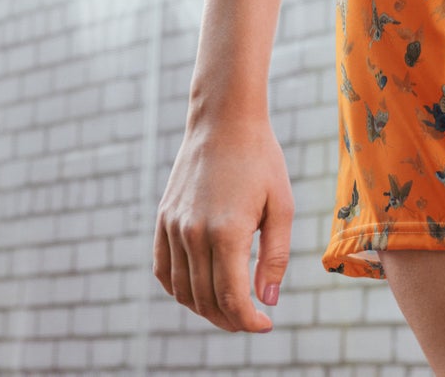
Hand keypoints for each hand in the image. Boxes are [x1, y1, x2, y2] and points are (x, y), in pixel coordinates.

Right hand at [153, 113, 292, 332]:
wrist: (224, 119)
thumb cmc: (260, 159)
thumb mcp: (281, 205)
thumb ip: (275, 256)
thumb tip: (267, 301)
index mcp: (226, 232)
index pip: (231, 298)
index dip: (248, 321)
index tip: (265, 324)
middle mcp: (193, 233)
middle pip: (206, 300)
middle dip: (230, 319)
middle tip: (250, 319)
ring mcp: (174, 226)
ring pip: (182, 290)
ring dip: (204, 309)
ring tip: (228, 308)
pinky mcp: (163, 217)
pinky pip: (162, 269)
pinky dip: (178, 289)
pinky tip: (197, 290)